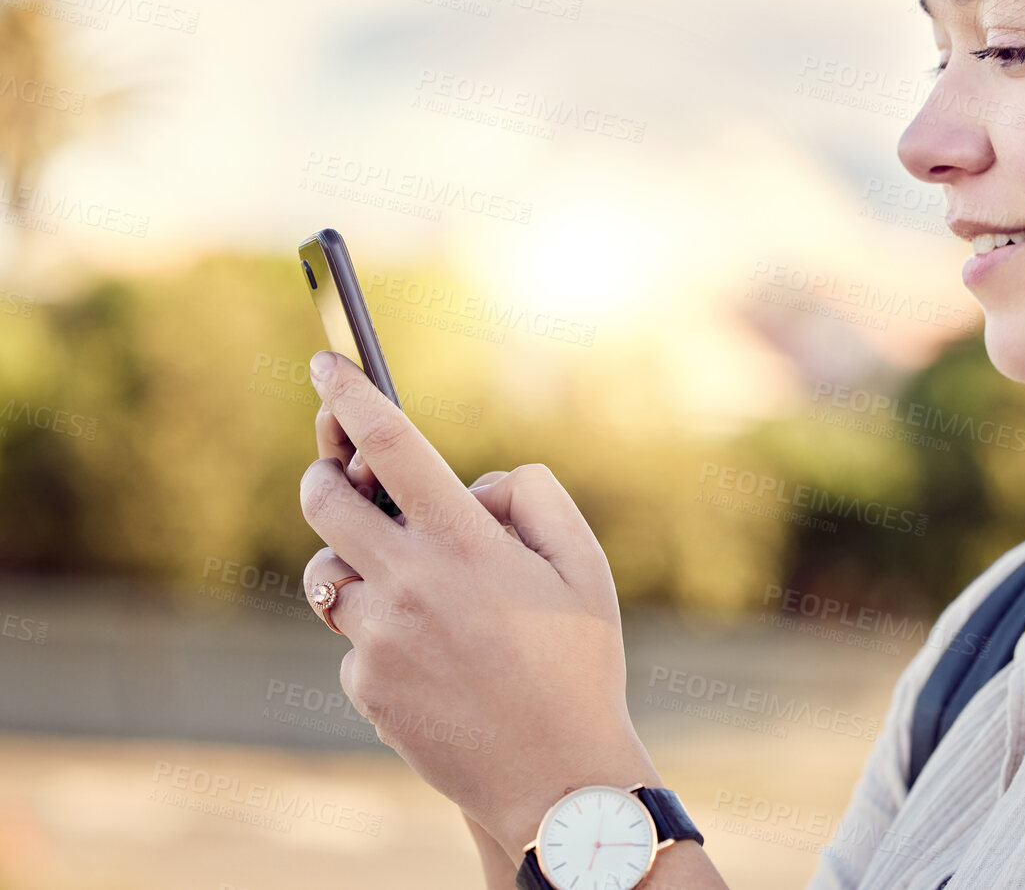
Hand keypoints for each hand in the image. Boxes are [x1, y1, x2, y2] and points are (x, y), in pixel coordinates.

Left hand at [299, 350, 660, 853]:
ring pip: (328, 574)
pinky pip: (354, 639)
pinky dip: (383, 635)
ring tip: (415, 591)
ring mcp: (379, 638)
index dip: (349, 394)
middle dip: (325, 474)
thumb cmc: (580, 665)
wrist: (554, 777)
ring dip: (355, 563)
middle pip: (324, 500)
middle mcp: (409, 584)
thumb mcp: (585, 567)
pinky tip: (435, 662)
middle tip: (345, 477)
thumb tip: (475, 485)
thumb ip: (534, 498)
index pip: (390, 444)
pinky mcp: (365, 686)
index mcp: (466, 544)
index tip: (325, 362)